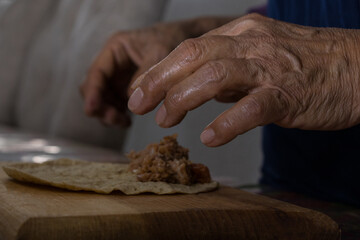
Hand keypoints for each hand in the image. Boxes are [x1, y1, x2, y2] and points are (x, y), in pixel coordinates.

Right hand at [80, 23, 187, 126]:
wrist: (180, 40)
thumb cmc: (169, 41)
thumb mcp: (160, 53)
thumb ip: (147, 74)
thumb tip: (132, 99)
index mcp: (115, 49)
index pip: (97, 72)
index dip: (92, 92)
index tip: (91, 109)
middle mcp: (111, 64)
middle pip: (93, 88)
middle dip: (99, 106)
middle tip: (114, 118)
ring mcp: (117, 78)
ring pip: (102, 100)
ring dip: (107, 114)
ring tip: (124, 122)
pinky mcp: (124, 89)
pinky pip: (114, 105)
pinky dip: (117, 115)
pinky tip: (127, 122)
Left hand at [128, 13, 359, 145]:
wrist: (358, 68)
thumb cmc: (307, 64)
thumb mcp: (261, 55)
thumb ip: (228, 69)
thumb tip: (195, 87)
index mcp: (242, 34)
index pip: (189, 49)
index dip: (159, 71)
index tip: (139, 92)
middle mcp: (252, 45)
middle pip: (193, 56)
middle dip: (159, 81)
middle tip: (138, 105)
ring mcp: (270, 69)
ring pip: (216, 76)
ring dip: (183, 99)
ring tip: (165, 120)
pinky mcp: (288, 95)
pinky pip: (253, 107)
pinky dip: (228, 123)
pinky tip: (210, 137)